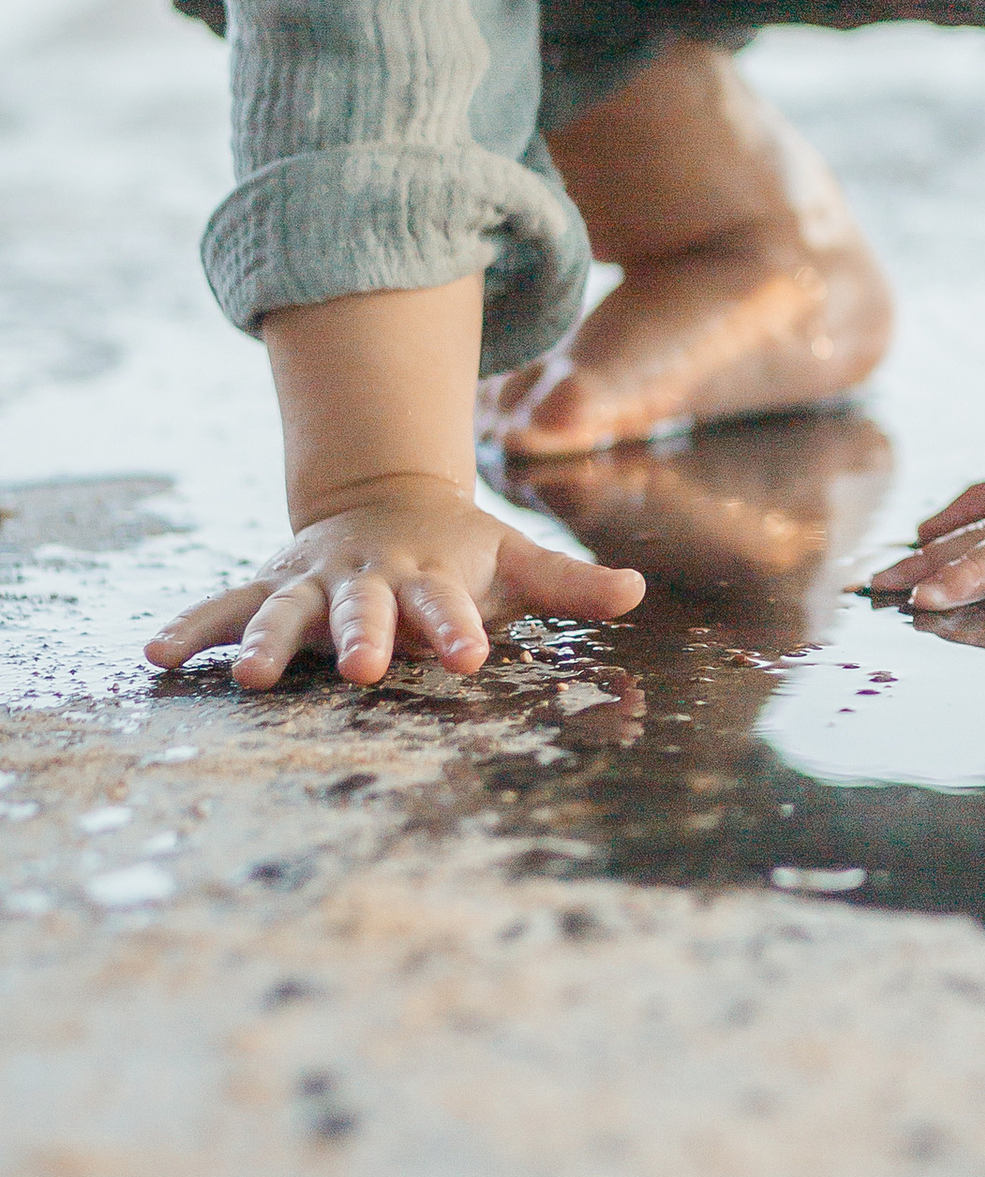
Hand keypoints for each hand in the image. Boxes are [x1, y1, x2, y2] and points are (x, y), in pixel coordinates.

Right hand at [144, 472, 645, 690]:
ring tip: (244, 674)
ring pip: (284, 610)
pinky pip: (222, 607)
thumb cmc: (460, 551)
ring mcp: (311, 582)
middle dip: (363, 638)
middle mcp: (364, 579)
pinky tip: (155, 656)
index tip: (470, 657)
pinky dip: (190, 628)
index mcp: (427, 576)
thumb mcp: (515, 561)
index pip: (449, 607)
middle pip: (364, 611)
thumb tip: (637, 591)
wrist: (388, 501)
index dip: (458, 630)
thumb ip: (570, 582)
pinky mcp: (269, 588)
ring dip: (264, 639)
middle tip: (364, 668)